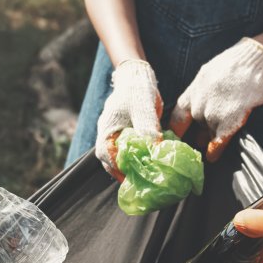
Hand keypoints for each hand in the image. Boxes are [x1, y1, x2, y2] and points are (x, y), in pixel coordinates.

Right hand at [95, 59, 162, 180]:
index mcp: (107, 131)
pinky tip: (152, 167)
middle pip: (113, 162)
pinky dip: (140, 161)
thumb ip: (147, 128)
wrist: (138, 78)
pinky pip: (132, 154)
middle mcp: (110, 137)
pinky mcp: (130, 138)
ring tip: (148, 179)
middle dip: (126, 173)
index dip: (118, 168)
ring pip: (122, 160)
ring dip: (134, 169)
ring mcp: (119, 138)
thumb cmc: (136, 91)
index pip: (106, 155)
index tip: (131, 178)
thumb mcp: (143, 109)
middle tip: (142, 184)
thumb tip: (155, 149)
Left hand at [169, 38, 262, 161]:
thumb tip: (198, 105)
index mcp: (192, 92)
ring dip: (209, 141)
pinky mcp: (228, 122)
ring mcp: (213, 115)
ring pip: (208, 134)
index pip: (177, 117)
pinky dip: (214, 151)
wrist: (251, 61)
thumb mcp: (207, 74)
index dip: (176, 131)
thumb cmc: (232, 64)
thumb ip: (201, 92)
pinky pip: (218, 143)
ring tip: (207, 150)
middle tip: (197, 145)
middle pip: (195, 128)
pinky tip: (212, 157)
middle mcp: (198, 106)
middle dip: (197, 135)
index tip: (175, 139)